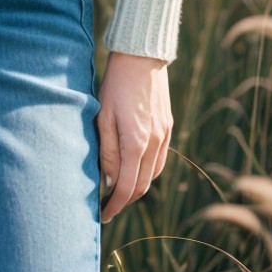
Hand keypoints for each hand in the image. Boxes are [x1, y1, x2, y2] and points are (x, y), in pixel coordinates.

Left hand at [97, 50, 172, 222]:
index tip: (103, 215)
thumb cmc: (116, 85)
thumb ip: (108, 151)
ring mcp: (164, 135)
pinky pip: (160, 160)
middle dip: (125, 200)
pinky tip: (136, 168)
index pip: (127, 188)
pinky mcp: (167, 126)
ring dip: (137, 187)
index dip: (114, 206)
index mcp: (136, 143)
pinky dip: (148, 171)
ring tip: (120, 189)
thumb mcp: (103, 117)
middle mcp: (154, 143)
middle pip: (141, 186)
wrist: (141, 56)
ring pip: (153, 175)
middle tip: (108, 206)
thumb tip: (111, 181)